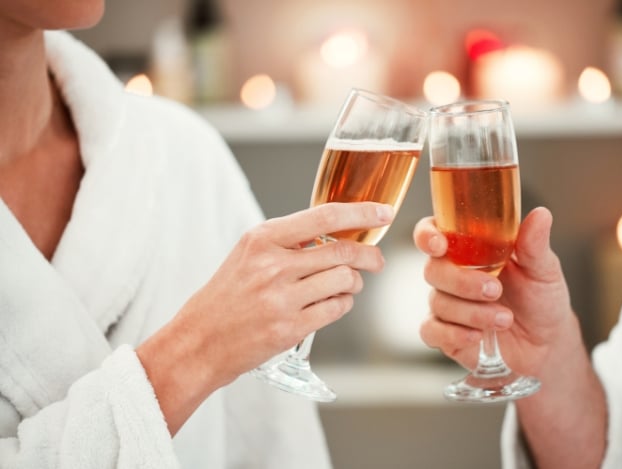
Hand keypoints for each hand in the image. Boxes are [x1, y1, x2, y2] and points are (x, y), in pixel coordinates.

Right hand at [138, 202, 392, 433]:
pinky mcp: (289, 328)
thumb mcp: (248, 255)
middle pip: (342, 251)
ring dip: (354, 283)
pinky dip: (343, 304)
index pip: (324, 216)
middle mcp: (272, 265)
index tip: (383, 212)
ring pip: (344, 280)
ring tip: (347, 285)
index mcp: (262, 239)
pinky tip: (333, 304)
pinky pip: (336, 309)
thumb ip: (288, 241)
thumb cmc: (226, 297)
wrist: (198, 341)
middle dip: (369, 255)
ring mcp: (281, 298)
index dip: (361, 212)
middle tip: (376, 260)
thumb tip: (337, 231)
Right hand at [414, 207, 576, 375]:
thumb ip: (534, 244)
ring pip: (438, 302)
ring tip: (505, 319)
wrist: (546, 343)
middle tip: (495, 290)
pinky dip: (454, 334)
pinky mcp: (445, 334)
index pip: (434, 232)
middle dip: (462, 281)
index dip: (427, 236)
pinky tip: (478, 336)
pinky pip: (432, 331)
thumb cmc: (541, 299)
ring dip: (472, 312)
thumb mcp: (543, 270)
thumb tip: (541, 215)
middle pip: (433, 269)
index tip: (440, 245)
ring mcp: (446, 304)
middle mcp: (452, 273)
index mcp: (469, 248)